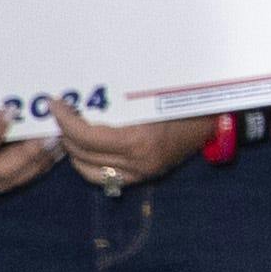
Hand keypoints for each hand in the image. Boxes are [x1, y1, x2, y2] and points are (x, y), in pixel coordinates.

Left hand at [51, 104, 212, 192]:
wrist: (215, 122)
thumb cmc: (184, 101)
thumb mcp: (150, 97)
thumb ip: (117, 101)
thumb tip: (80, 94)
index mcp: (138, 139)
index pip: (85, 135)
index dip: (64, 119)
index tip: (55, 104)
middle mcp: (137, 160)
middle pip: (82, 152)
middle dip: (64, 132)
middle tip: (59, 114)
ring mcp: (140, 172)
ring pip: (87, 168)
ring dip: (73, 149)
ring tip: (69, 131)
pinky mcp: (142, 177)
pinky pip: (103, 177)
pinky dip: (87, 164)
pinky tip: (85, 149)